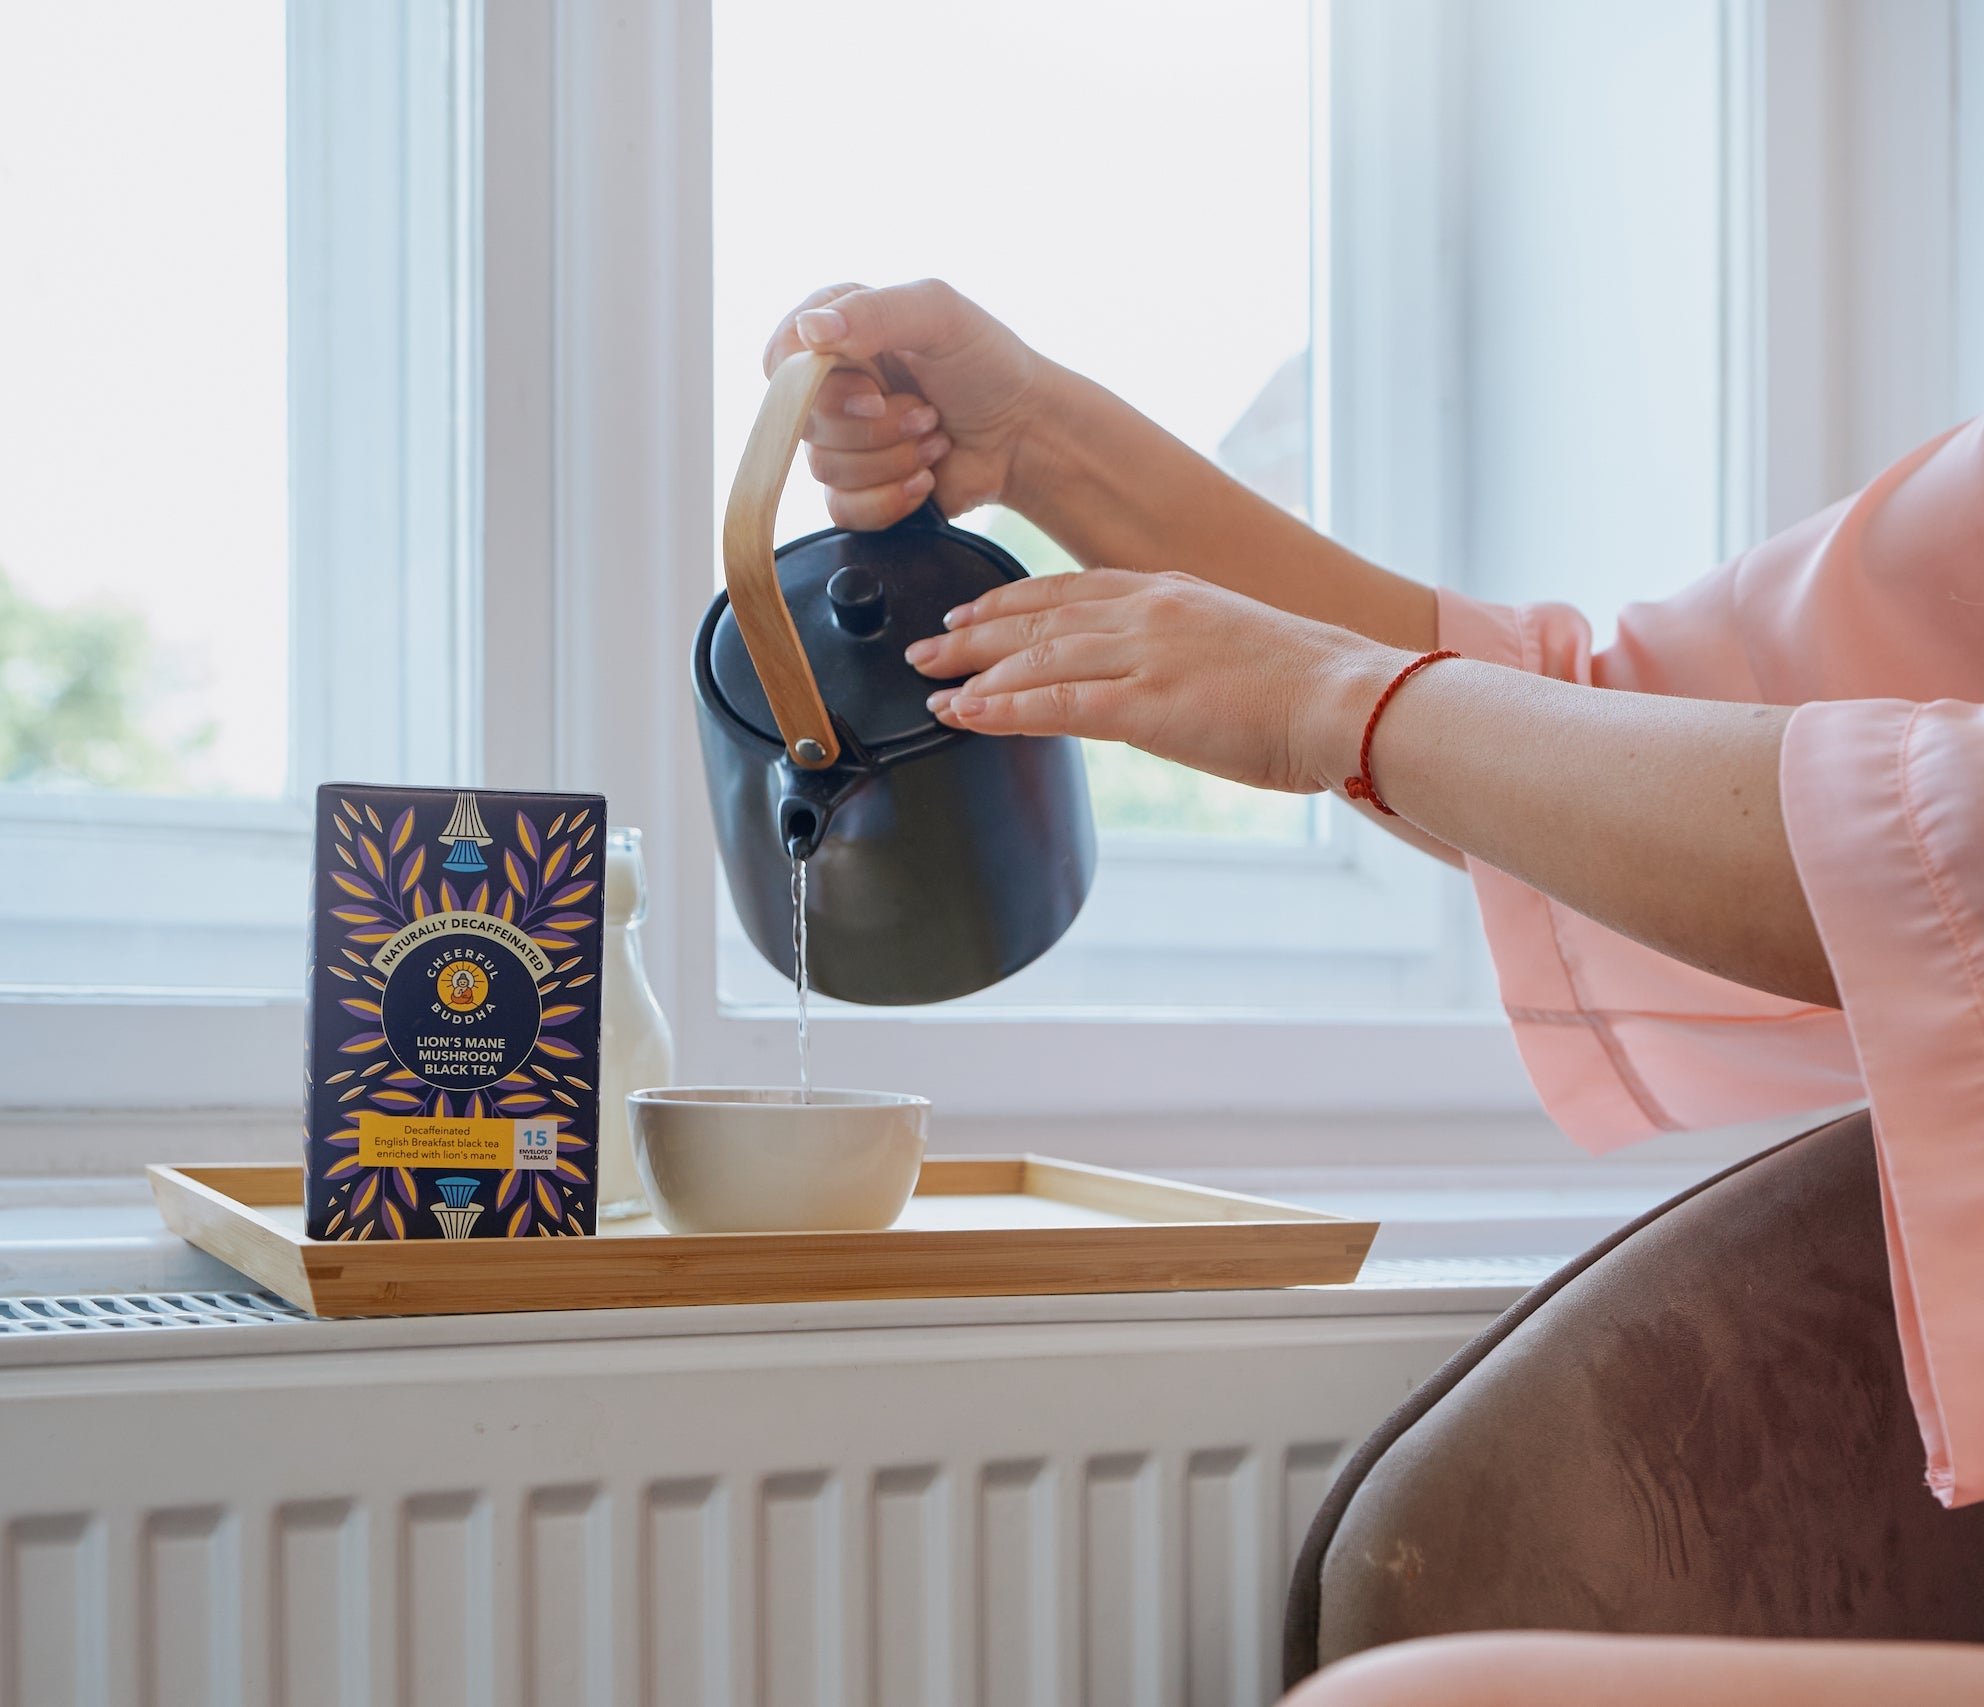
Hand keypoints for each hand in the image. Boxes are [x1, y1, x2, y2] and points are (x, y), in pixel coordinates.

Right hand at [763, 280, 1052, 529]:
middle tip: (927, 411)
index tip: (874, 389)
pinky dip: (891, 499)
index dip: (818, 385)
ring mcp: (842, 440)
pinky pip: (843, 510)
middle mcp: (832, 384)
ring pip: (825, 469)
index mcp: (839, 329)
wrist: (1025, 434)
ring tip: (935, 438)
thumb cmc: (988, 365)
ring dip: (894, 459)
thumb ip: (876, 312)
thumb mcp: (940, 314)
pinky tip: (925, 478)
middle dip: (876, 426)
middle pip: (803, 422)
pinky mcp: (858, 489)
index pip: (781, 358)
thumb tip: (811, 331)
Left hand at [904, 568, 1401, 793]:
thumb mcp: (1233, 645)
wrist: (1348, 700)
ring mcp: (1143, 655)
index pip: (1068, 589)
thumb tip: (1156, 676)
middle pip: (1037, 619)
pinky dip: (1003, 710)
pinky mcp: (1146, 705)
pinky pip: (1055, 706)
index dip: (1009, 603)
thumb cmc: (1308, 686)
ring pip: (1036, 659)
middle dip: (974, 636)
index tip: (970, 614)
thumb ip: (1181, 650)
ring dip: (975, 675)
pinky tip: (967, 716)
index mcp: (1168, 591)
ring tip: (932, 690)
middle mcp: (1147, 612)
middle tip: (926, 651)